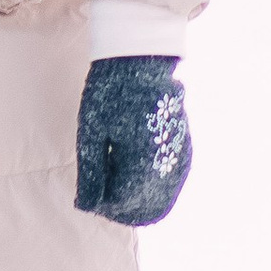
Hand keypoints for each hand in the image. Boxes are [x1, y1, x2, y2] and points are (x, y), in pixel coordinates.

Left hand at [72, 55, 192, 225]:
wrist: (142, 60)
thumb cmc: (111, 94)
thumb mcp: (92, 132)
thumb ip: (91, 173)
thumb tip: (85, 204)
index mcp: (142, 163)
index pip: (122, 204)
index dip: (101, 205)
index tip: (86, 195)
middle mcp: (167, 166)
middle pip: (146, 209)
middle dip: (119, 209)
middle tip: (98, 194)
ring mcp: (179, 158)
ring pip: (162, 200)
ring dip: (137, 200)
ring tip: (113, 182)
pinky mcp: (184, 149)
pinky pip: (171, 183)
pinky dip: (152, 188)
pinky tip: (133, 174)